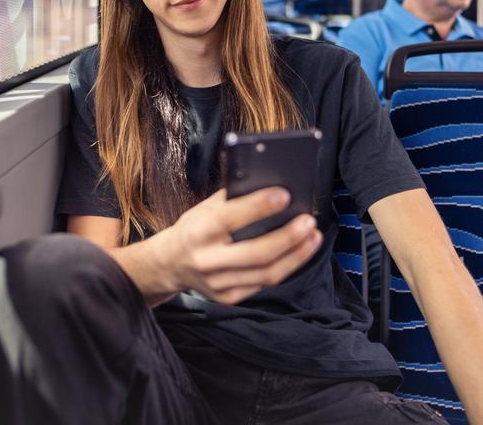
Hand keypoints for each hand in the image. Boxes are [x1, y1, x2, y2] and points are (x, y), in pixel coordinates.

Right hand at [155, 188, 322, 304]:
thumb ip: (232, 199)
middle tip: (309, 221)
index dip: (259, 207)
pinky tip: (299, 253)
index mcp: (198, 231)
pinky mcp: (228, 298)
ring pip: (266, 274)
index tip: (284, 195)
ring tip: (313, 236)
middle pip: (257, 253)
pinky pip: (264, 284)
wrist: (170, 264)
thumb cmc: (193, 229)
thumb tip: (268, 184)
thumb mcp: (204, 208)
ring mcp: (218, 283)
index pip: (231, 218)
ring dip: (296, 255)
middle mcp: (207, 260)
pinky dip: (287, 267)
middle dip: (288, 237)